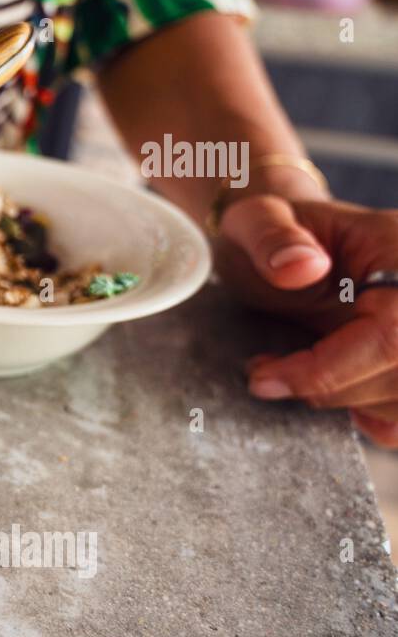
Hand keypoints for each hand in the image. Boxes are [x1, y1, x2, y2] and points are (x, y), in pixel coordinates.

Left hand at [214, 194, 397, 445]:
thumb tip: (302, 266)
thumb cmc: (267, 231)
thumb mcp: (253, 220)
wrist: (282, 244)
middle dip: (329, 387)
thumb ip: (270, 235)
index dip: (330, 369)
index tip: (265, 378)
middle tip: (267, 373)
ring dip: (344, 401)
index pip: (392, 332)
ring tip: (289, 373)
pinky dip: (371, 415)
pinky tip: (335, 388)